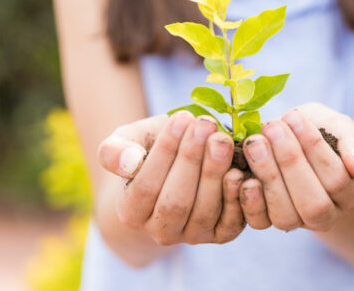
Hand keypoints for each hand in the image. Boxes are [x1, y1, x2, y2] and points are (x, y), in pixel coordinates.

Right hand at [97, 111, 244, 244]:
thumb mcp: (130, 140)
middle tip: (206, 124)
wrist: (180, 163)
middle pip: (176, 202)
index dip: (165, 152)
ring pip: (203, 212)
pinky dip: (235, 198)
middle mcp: (160, 231)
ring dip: (215, 173)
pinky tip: (238, 170)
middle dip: (192, 160)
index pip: (145, 187)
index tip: (181, 117)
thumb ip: (115, 149)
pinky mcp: (220, 234)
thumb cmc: (151, 147)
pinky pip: (229, 224)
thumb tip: (127, 161)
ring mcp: (192, 235)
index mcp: (131, 212)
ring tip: (221, 139)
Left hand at [239, 102, 353, 231]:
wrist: (295, 139)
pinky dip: (248, 199)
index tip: (294, 116)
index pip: (337, 179)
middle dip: (290, 163)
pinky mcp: (268, 221)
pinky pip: (259, 222)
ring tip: (255, 142)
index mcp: (350, 193)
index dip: (315, 148)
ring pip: (286, 216)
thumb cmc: (322, 131)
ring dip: (268, 176)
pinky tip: (240, 170)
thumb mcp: (340, 127)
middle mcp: (327, 216)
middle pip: (313, 204)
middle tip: (272, 128)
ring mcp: (297, 222)